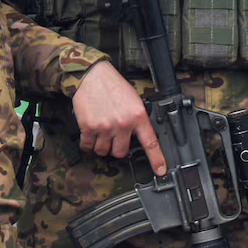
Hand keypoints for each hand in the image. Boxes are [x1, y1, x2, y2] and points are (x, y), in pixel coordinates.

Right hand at [72, 61, 165, 175]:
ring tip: (102, 131)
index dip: (156, 159)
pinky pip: (88, 146)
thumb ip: (137, 119)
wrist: (93, 77)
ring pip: (103, 151)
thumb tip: (137, 135)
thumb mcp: (134, 101)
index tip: (160, 170)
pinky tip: (90, 132)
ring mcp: (106, 127)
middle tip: (114, 137)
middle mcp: (123, 124)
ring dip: (101, 145)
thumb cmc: (114, 87)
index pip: (150, 142)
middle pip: (120, 152)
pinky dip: (88, 142)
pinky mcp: (89, 128)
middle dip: (116, 148)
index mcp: (138, 116)